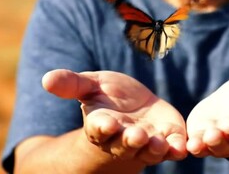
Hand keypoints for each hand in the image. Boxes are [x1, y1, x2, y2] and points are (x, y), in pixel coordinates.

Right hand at [42, 70, 186, 164]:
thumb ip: (72, 84)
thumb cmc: (107, 98)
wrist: (134, 108)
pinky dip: (177, 149)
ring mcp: (147, 142)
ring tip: (159, 143)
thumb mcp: (90, 85)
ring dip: (155, 148)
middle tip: (135, 135)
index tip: (104, 124)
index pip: (99, 128)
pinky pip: (173, 148)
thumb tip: (45, 78)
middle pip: (126, 143)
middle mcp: (123, 138)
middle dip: (130, 140)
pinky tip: (184, 147)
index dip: (102, 126)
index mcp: (102, 124)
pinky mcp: (168, 139)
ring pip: (150, 150)